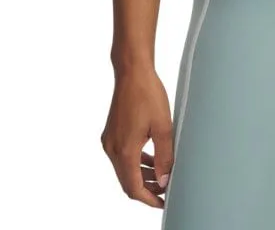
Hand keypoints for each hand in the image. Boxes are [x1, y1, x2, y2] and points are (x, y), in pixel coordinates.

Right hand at [101, 64, 173, 207]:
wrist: (132, 71)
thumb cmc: (148, 94)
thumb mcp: (163, 127)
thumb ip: (164, 157)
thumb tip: (164, 181)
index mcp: (124, 151)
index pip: (134, 188)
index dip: (149, 199)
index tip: (163, 202)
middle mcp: (112, 149)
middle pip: (127, 181)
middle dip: (146, 189)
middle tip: (165, 190)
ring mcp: (109, 140)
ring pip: (124, 169)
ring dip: (141, 175)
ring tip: (161, 176)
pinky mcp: (111, 133)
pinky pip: (122, 156)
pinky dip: (135, 162)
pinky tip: (151, 159)